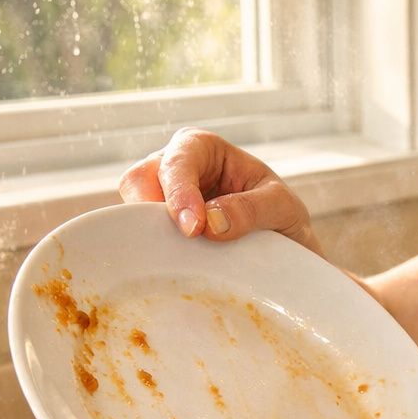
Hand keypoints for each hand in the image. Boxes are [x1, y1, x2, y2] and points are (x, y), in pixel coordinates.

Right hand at [117, 127, 324, 256]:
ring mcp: (162, 200)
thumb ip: (251, 209)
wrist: (286, 250)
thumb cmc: (282, 217)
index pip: (178, 161)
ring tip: (176, 260)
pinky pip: (140, 240)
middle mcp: (175, 168)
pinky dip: (152, 253)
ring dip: (149, 235)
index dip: (179, 192)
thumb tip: (211, 222)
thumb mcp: (282, 208)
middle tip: (177, 245)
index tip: (194, 228)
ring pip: (131, 212)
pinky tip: (172, 269)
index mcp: (204, 149)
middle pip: (139, 181)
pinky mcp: (158, 232)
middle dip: (152, 212)